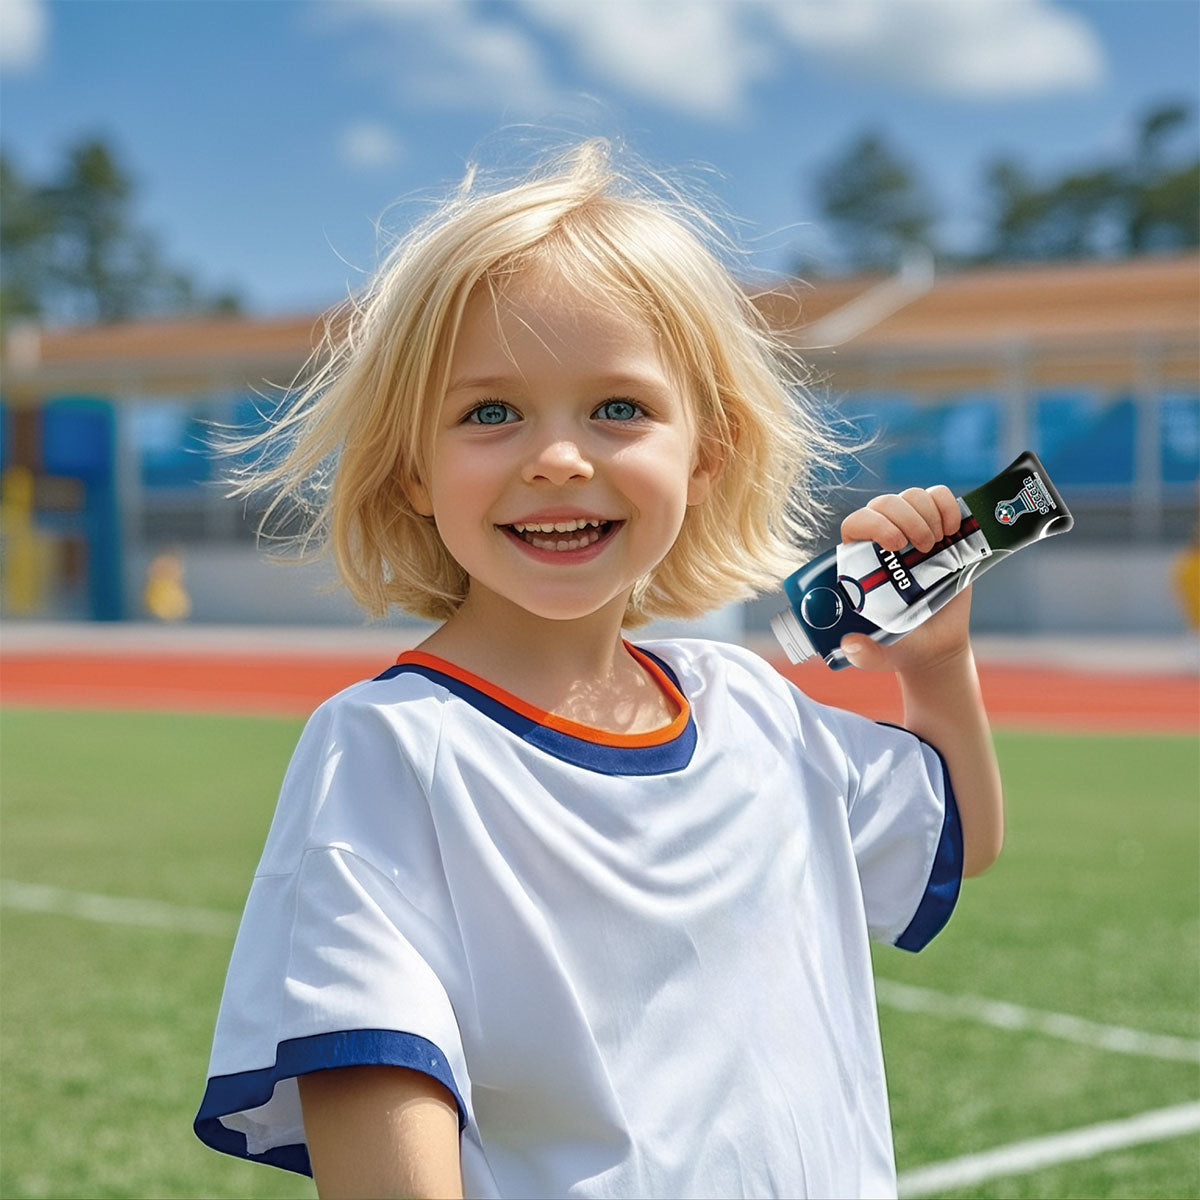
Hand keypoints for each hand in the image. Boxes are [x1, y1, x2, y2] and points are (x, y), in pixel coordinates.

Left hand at [838, 486, 973, 673]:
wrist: (935, 644)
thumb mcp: (878, 654)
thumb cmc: (900, 644)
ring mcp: (911, 530)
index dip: (874, 524)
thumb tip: (849, 644)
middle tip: (924, 547)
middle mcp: (882, 538)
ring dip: (928, 512)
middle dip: (906, 518)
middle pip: (885, 503)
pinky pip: (939, 496)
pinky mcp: (940, 527)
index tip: (896, 545)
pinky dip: (948, 504)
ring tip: (938, 542)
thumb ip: (863, 653)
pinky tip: (954, 528)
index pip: (855, 523)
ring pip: (912, 496)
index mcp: (858, 560)